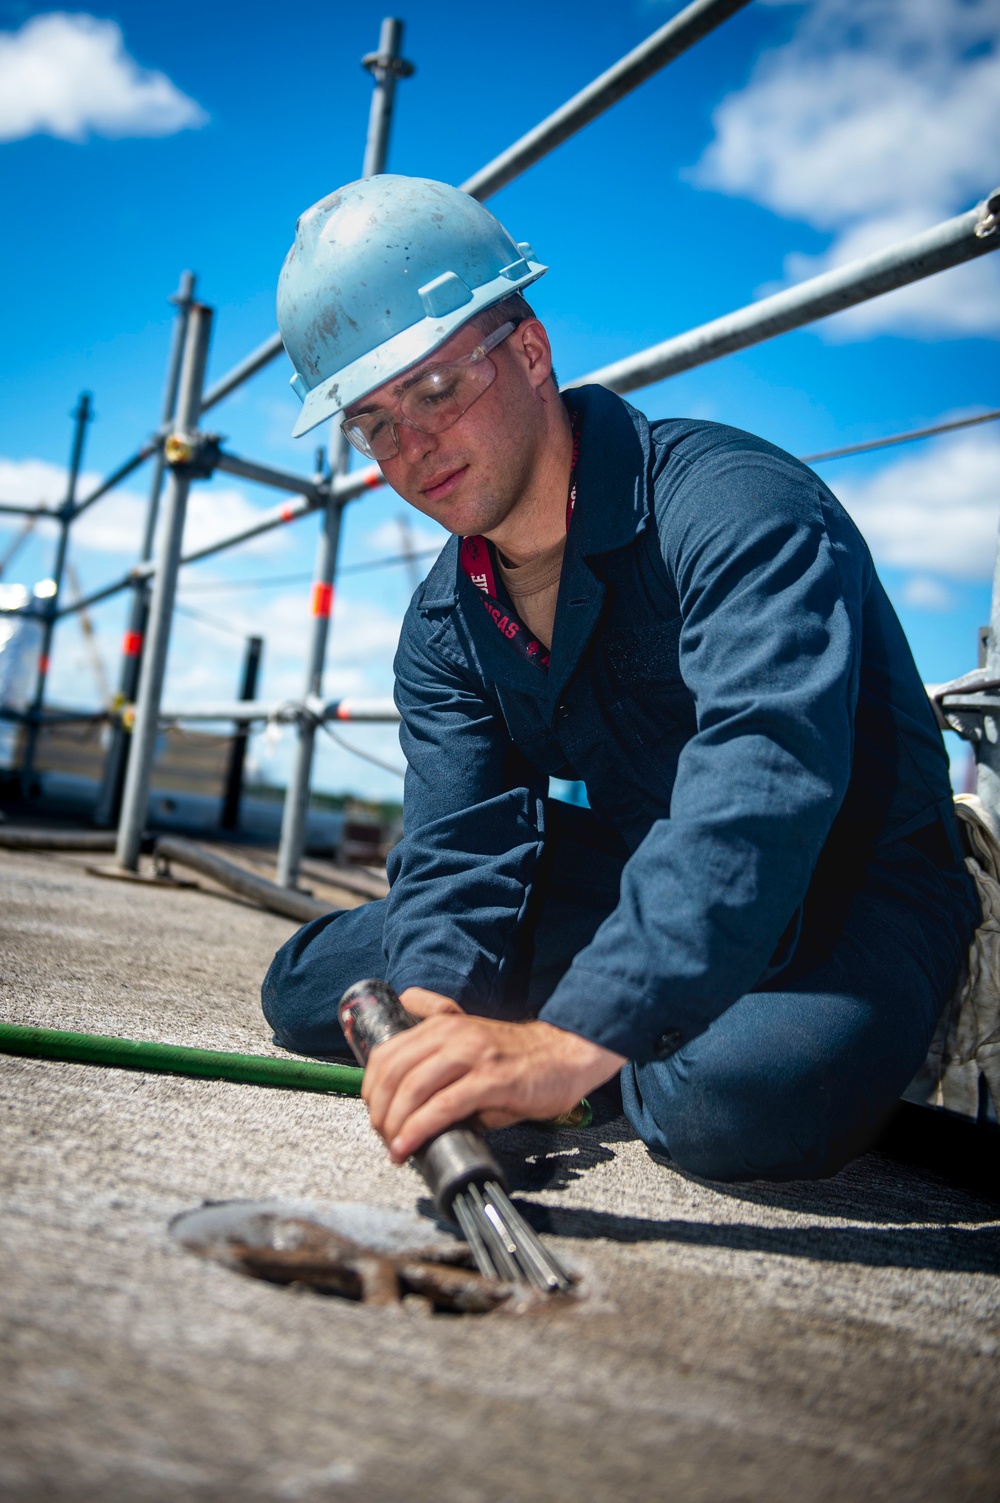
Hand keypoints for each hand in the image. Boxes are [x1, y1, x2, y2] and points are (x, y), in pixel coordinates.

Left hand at [361, 997, 625, 1163]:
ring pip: (414, 1087)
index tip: (374, 1111)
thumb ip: (436, 1056)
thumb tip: (406, 1099)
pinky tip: (408, 1145)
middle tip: (382, 1135)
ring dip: (395, 1123)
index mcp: (443, 1025)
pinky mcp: (493, 1080)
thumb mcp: (470, 1044)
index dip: (371, 1086)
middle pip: (394, 1070)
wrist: (566, 1055)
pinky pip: (444, 1105)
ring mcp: (473, 1055)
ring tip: (393, 1147)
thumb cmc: (517, 1059)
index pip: (388, 1052)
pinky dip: (419, 1128)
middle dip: (379, 1108)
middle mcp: (453, 1035)